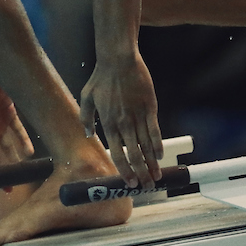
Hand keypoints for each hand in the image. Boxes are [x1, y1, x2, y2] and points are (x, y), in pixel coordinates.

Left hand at [79, 50, 162, 188]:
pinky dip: (158, 145)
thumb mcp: (86, 96)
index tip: (129, 182)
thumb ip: (85, 117)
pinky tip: (161, 156)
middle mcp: (123, 123)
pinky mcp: (149, 108)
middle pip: (134, 154)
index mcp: (108, 123)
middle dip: (141, 173)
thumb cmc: (100, 77)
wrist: (118, 60)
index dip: (124, 170)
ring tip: (156, 177)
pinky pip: (155, 131)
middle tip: (146, 186)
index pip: (117, 153)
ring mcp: (137, 116)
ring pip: (146, 146)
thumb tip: (86, 133)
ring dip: (152, 164)